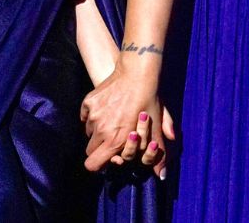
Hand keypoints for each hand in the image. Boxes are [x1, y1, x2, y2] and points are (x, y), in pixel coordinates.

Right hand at [80, 65, 174, 179]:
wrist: (137, 72)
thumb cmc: (149, 101)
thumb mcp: (156, 128)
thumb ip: (157, 154)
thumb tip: (163, 175)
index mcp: (115, 140)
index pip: (93, 165)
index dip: (99, 164)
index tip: (109, 157)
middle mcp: (101, 130)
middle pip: (90, 151)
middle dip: (100, 149)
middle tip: (112, 139)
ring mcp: (93, 115)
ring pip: (88, 132)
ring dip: (98, 131)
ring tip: (112, 121)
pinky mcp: (88, 102)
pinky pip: (85, 116)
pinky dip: (93, 116)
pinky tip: (106, 109)